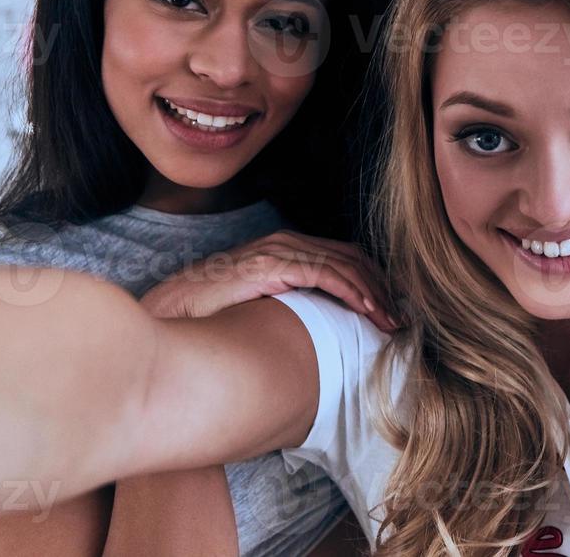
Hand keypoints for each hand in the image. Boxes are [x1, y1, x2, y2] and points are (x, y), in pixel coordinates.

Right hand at [140, 231, 400, 331]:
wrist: (171, 311)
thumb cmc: (211, 314)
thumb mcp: (260, 304)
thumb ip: (290, 304)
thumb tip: (321, 326)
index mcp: (286, 249)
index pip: (343, 258)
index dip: (371, 282)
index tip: (389, 310)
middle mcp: (286, 242)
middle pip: (351, 258)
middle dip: (380, 288)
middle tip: (399, 318)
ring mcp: (279, 250)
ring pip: (344, 265)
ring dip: (373, 293)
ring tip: (390, 320)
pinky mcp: (272, 264)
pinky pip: (324, 273)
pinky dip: (352, 290)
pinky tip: (367, 310)